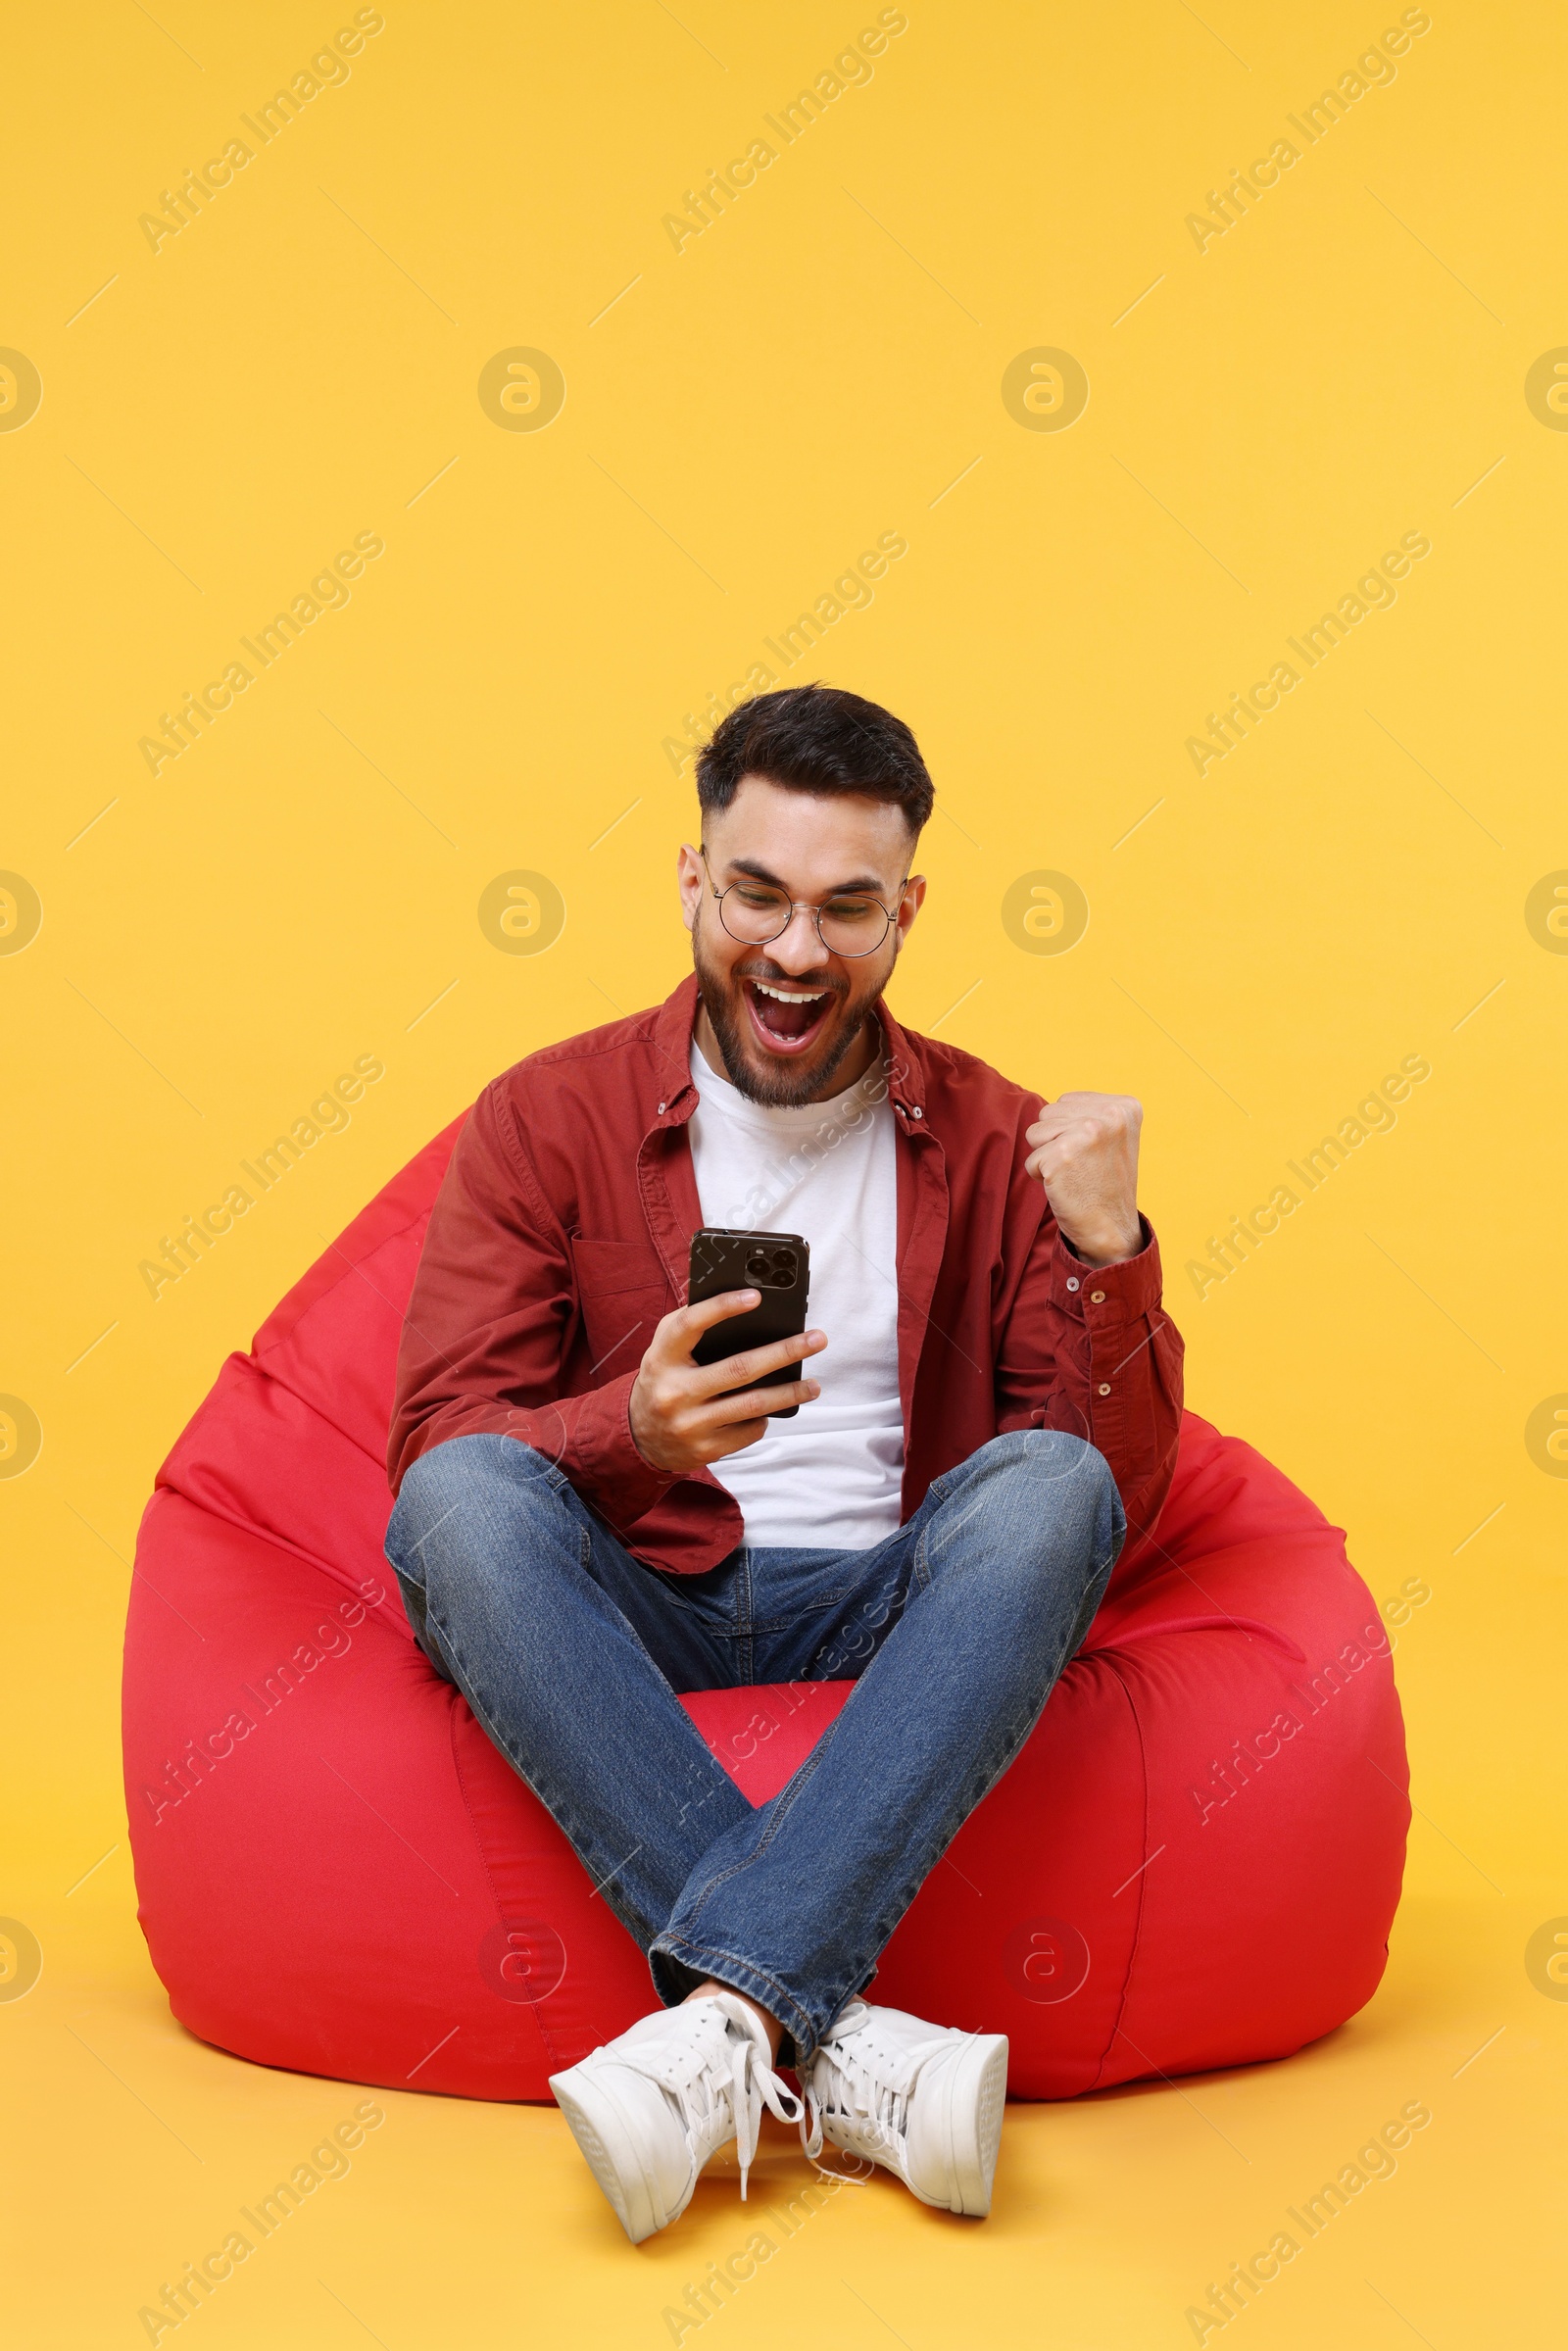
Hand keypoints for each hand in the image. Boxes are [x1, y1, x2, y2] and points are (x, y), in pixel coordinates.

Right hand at [629, 1291, 826, 1475]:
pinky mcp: (705, 1448)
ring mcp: (690, 1423)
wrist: (640, 1436)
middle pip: (739, 1368)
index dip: (723, 1306)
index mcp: (663, 1357)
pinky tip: (772, 1408)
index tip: (756, 1296)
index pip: (690, 1324)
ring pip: (752, 1404)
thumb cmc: (664, 1379)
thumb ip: (690, 1322)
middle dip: (785, 1352)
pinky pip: (748, 1430)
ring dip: (790, 1393)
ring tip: (814, 1384)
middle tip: (817, 1339)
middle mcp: (675, 1391)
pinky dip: (764, 1417)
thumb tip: (735, 1295)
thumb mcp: (665, 1348)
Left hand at [1024, 1092, 1143, 1264]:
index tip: (1094, 1153)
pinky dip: (1041, 1176)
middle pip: (1048, 1113)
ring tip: (1074, 1174)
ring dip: (1046, 1156)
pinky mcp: (1062, 1156)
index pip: (1066, 1102)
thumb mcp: (1114, 1136)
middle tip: (1082, 1166)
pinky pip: (1031, 1160)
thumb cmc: (1105, 1183)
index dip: (1070, 1130)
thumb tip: (1051, 1105)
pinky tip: (1066, 1187)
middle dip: (1056, 1140)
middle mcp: (1109, 1116)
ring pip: (1035, 1133)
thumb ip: (1091, 1113)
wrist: (1111, 1229)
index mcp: (1125, 1107)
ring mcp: (1086, 1134)